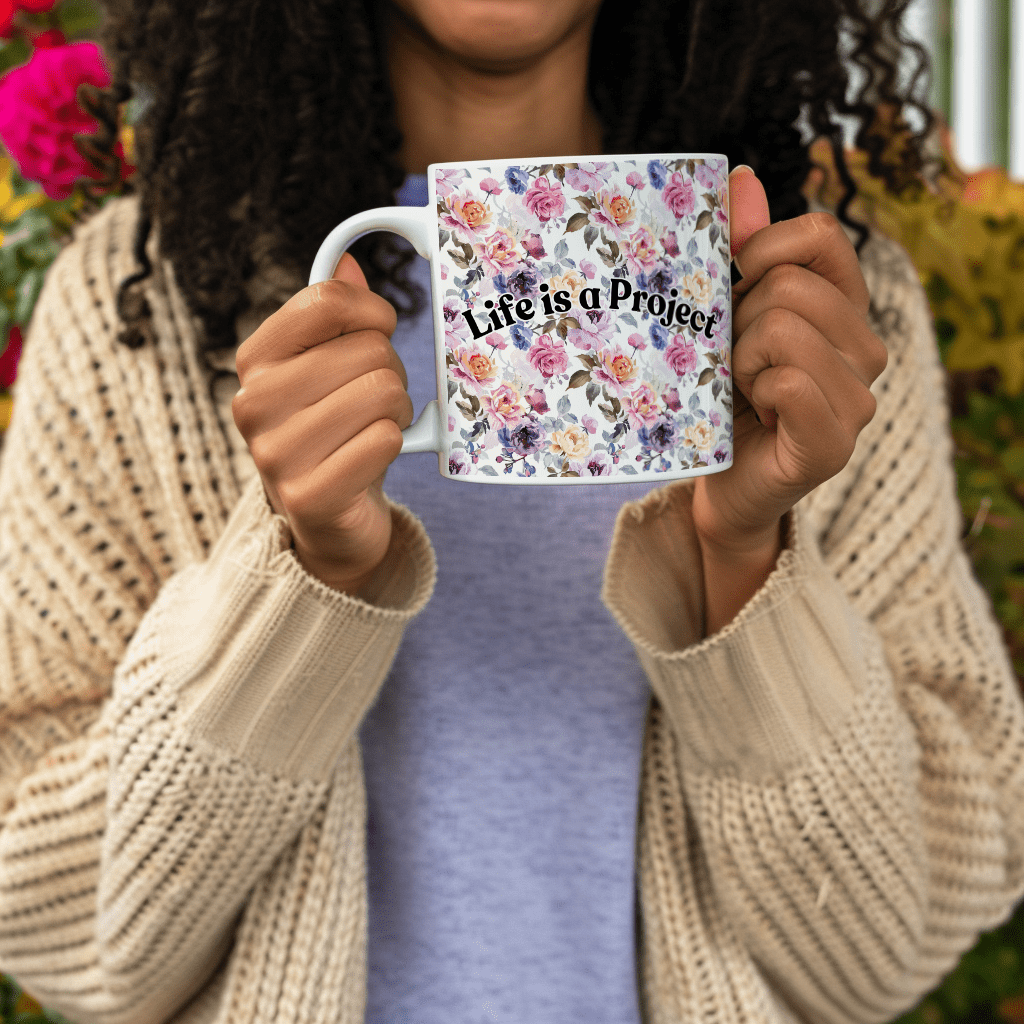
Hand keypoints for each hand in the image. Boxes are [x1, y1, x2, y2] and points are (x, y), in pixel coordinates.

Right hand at [231, 253, 412, 594]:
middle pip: (368, 350)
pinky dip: (394, 446)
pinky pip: (384, 440)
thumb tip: (347, 263)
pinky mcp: (307, 496)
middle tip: (376, 402)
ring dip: (397, 412)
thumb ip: (334, 316)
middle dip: (391, 373)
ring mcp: (274, 453)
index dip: (372, 312)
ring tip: (375, 430)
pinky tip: (373, 459)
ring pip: (383, 392)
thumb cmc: (336, 430)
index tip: (379, 331)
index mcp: (256, 359)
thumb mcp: (330, 368)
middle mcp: (253, 402)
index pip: (326, 301)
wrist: (329, 517)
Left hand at [691, 168, 888, 553]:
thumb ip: (736, 251)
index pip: (819, 235)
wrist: (714, 478)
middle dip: (739, 323)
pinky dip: (756, 392)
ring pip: (784, 330)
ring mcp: (858, 398)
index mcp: (843, 307)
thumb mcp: (723, 317)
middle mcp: (866, 348)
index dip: (761, 250)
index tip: (734, 290)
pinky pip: (791, 381)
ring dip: (740, 361)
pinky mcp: (834, 443)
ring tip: (742, 391)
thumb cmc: (719, 394)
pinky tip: (757, 414)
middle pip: (790, 287)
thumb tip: (743, 177)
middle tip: (733, 363)